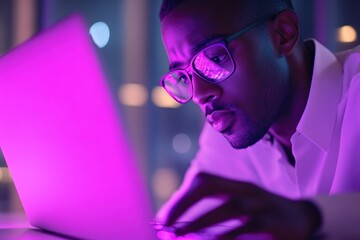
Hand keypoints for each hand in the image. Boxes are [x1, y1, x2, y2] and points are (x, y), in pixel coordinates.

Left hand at [164, 173, 320, 239]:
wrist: (306, 218)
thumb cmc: (265, 215)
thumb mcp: (241, 207)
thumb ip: (213, 214)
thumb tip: (181, 225)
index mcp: (237, 185)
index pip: (204, 180)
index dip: (182, 196)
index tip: (164, 218)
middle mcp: (248, 191)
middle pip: (211, 187)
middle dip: (185, 203)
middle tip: (166, 226)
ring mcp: (263, 205)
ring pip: (230, 207)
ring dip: (202, 220)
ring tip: (180, 234)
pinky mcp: (277, 224)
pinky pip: (251, 229)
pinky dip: (230, 236)